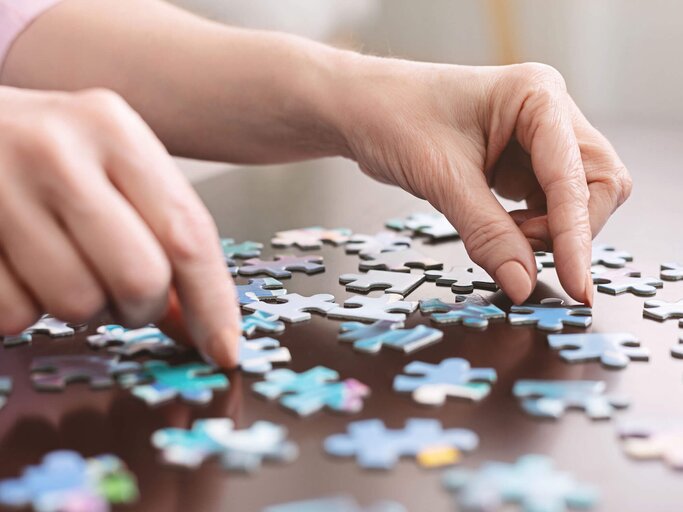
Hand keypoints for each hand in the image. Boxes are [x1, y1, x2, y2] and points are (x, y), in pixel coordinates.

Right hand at [0, 87, 239, 365]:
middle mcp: (57, 152)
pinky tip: (21, 270)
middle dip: (143, 307)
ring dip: (86, 308)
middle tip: (127, 295)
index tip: (224, 349)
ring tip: (69, 270)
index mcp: (113, 129)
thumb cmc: (47, 153)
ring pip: (78, 304)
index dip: (213, 303)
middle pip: (139, 278)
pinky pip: (16, 314)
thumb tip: (198, 324)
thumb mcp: (111, 167)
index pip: (187, 234)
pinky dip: (28, 310)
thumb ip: (160, 234)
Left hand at [330, 58, 630, 304]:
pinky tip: (500, 230)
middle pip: (597, 185)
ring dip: (549, 232)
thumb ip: (487, 233)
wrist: (361, 109)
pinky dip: (532, 229)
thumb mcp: (441, 179)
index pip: (577, 177)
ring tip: (500, 235)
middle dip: (567, 229)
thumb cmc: (394, 118)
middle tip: (519, 249)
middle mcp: (549, 114)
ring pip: (577, 200)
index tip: (575, 286)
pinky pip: (549, 206)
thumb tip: (524, 284)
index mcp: (537, 96)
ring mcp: (539, 139)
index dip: (576, 235)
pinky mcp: (524, 163)